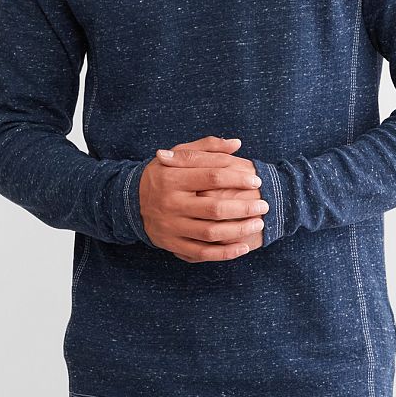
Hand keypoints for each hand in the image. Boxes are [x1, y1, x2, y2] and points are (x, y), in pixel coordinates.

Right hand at [139, 135, 268, 262]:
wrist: (131, 200)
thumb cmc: (164, 173)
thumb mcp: (179, 154)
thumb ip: (207, 148)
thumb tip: (237, 144)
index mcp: (173, 177)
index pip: (212, 176)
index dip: (237, 178)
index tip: (256, 180)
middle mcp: (170, 202)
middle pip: (214, 208)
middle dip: (244, 207)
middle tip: (264, 205)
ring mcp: (171, 226)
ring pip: (211, 232)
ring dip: (239, 230)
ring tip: (259, 223)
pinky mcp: (171, 244)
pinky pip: (202, 252)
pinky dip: (224, 252)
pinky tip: (243, 247)